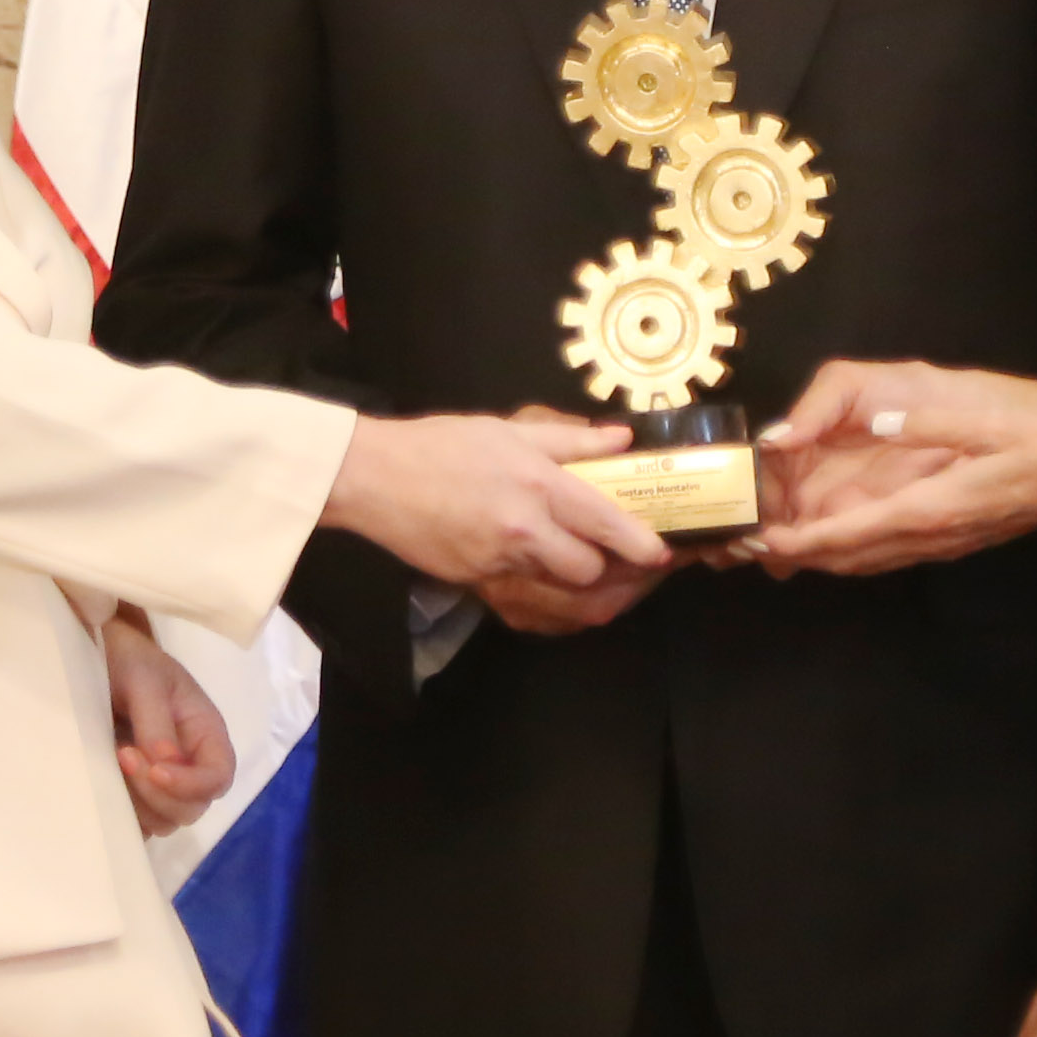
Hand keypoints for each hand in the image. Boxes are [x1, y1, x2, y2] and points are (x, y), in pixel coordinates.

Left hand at [106, 613, 236, 834]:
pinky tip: (104, 785)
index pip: (218, 777)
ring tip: (111, 762)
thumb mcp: (145, 681)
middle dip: (157, 793)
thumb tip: (165, 765)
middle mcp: (190, 764)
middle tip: (122, 754)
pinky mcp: (133, 792)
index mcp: (205, 734)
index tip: (155, 769)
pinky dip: (122, 816)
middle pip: (192, 807)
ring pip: (164, 820)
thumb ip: (156, 722)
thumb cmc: (130, 660)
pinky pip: (137, 822)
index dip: (191, 784)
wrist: (100, 655)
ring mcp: (162, 782)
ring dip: (137, 804)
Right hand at [464, 406, 674, 633]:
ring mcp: (498, 566)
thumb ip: (572, 439)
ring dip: (590, 594)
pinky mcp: (478, 586)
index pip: (604, 524)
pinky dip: (553, 603)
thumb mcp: (510, 429)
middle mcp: (523, 534)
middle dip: (616, 573)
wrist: (373, 479)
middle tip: (635, 564)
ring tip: (609, 580)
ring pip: (561, 600)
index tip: (662, 554)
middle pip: (588, 574)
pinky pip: (529, 607)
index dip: (640, 545)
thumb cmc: (442, 445)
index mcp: (537, 486)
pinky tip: (564, 588)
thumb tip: (621, 440)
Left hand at [752, 361, 1036, 577]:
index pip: (848, 537)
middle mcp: (931, 535)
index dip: (799, 543)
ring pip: (866, 557)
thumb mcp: (974, 412)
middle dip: (796, 555)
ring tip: (769, 542)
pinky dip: (848, 544)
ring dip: (819, 554)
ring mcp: (943, 540)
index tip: (756, 542)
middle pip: (849, 557)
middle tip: (741, 546)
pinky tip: (828, 529)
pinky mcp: (952, 532)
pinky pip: (887, 547)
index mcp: (931, 508)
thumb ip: (909, 418)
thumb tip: (847, 425)